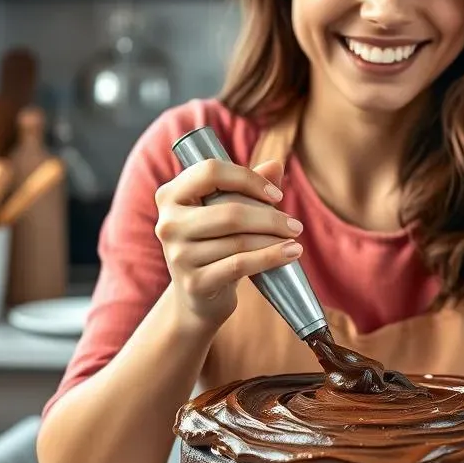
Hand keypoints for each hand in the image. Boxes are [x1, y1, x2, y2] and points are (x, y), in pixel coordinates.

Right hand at [155, 158, 303, 325]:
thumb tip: (276, 164)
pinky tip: (291, 253)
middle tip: (295, 225)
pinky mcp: (194, 282)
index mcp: (170, 195)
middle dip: (270, 217)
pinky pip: (241, 264)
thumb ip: (247, 187)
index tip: (276, 195)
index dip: (248, 179)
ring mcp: (178, 255)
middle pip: (230, 211)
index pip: (211, 171)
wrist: (198, 297)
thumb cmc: (215, 245)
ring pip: (239, 240)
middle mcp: (168, 223)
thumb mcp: (225, 213)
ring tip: (294, 239)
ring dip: (274, 239)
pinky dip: (271, 257)